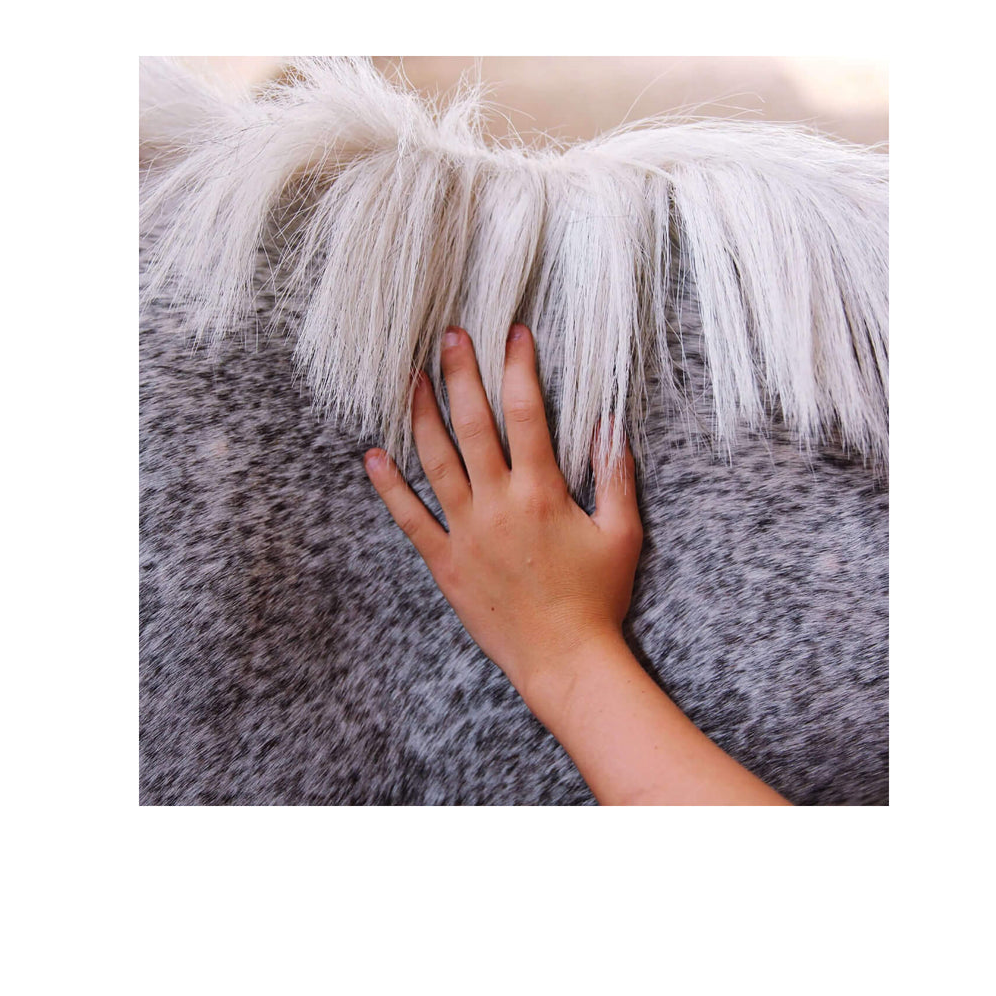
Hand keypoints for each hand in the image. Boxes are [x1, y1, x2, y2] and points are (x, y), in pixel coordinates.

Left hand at [364, 323, 641, 695]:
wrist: (565, 660)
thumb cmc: (598, 598)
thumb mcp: (622, 534)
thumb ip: (614, 476)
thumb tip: (608, 424)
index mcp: (541, 492)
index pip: (527, 413)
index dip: (518, 368)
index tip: (513, 335)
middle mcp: (498, 503)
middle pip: (473, 425)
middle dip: (461, 375)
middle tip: (450, 336)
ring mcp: (466, 532)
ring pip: (436, 461)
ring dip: (421, 415)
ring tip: (411, 378)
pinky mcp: (445, 561)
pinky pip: (410, 518)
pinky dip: (390, 487)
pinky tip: (373, 456)